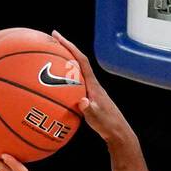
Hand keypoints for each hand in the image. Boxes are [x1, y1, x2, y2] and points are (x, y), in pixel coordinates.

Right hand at [52, 30, 135, 148]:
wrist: (118, 134)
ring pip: (77, 73)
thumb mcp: (97, 118)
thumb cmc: (108, 126)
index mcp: (94, 85)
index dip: (70, 47)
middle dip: (65, 50)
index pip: (81, 61)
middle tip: (51, 40)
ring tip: (51, 58)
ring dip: (65, 64)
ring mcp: (92, 91)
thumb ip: (89, 109)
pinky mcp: (90, 99)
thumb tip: (82, 101)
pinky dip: (66, 80)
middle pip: (78, 62)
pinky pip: (76, 84)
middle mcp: (93, 85)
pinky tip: (58, 85)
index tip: (57, 36)